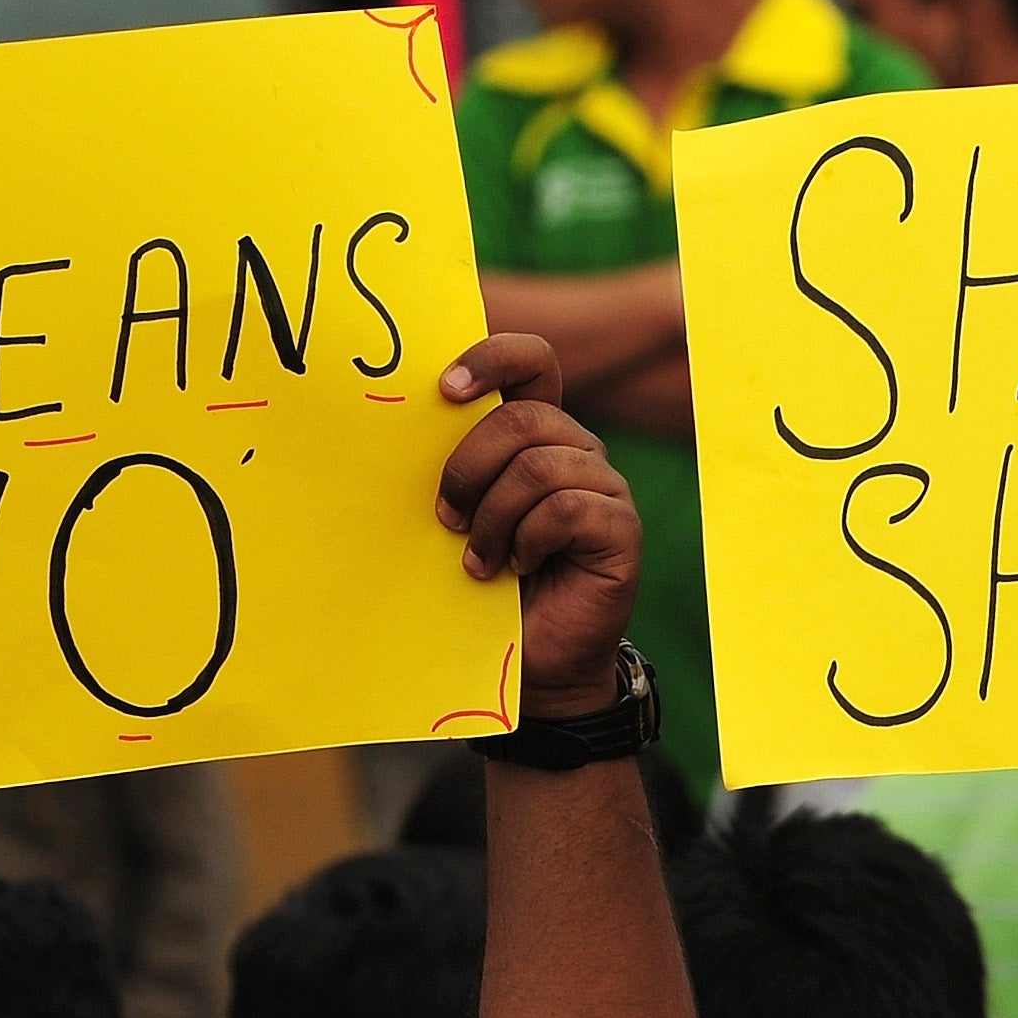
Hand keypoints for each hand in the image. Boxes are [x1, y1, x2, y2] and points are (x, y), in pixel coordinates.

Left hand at [435, 335, 637, 712]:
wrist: (531, 659)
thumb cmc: (486, 584)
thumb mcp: (460, 515)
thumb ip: (453, 468)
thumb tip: (397, 425)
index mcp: (538, 434)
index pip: (532, 362)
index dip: (493, 358)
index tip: (444, 388)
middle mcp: (577, 451)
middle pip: (524, 418)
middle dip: (470, 467)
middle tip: (446, 518)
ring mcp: (604, 488)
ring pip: (539, 467)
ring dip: (494, 518)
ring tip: (480, 559)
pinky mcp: (620, 528)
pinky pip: (567, 509)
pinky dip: (530, 540)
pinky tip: (519, 567)